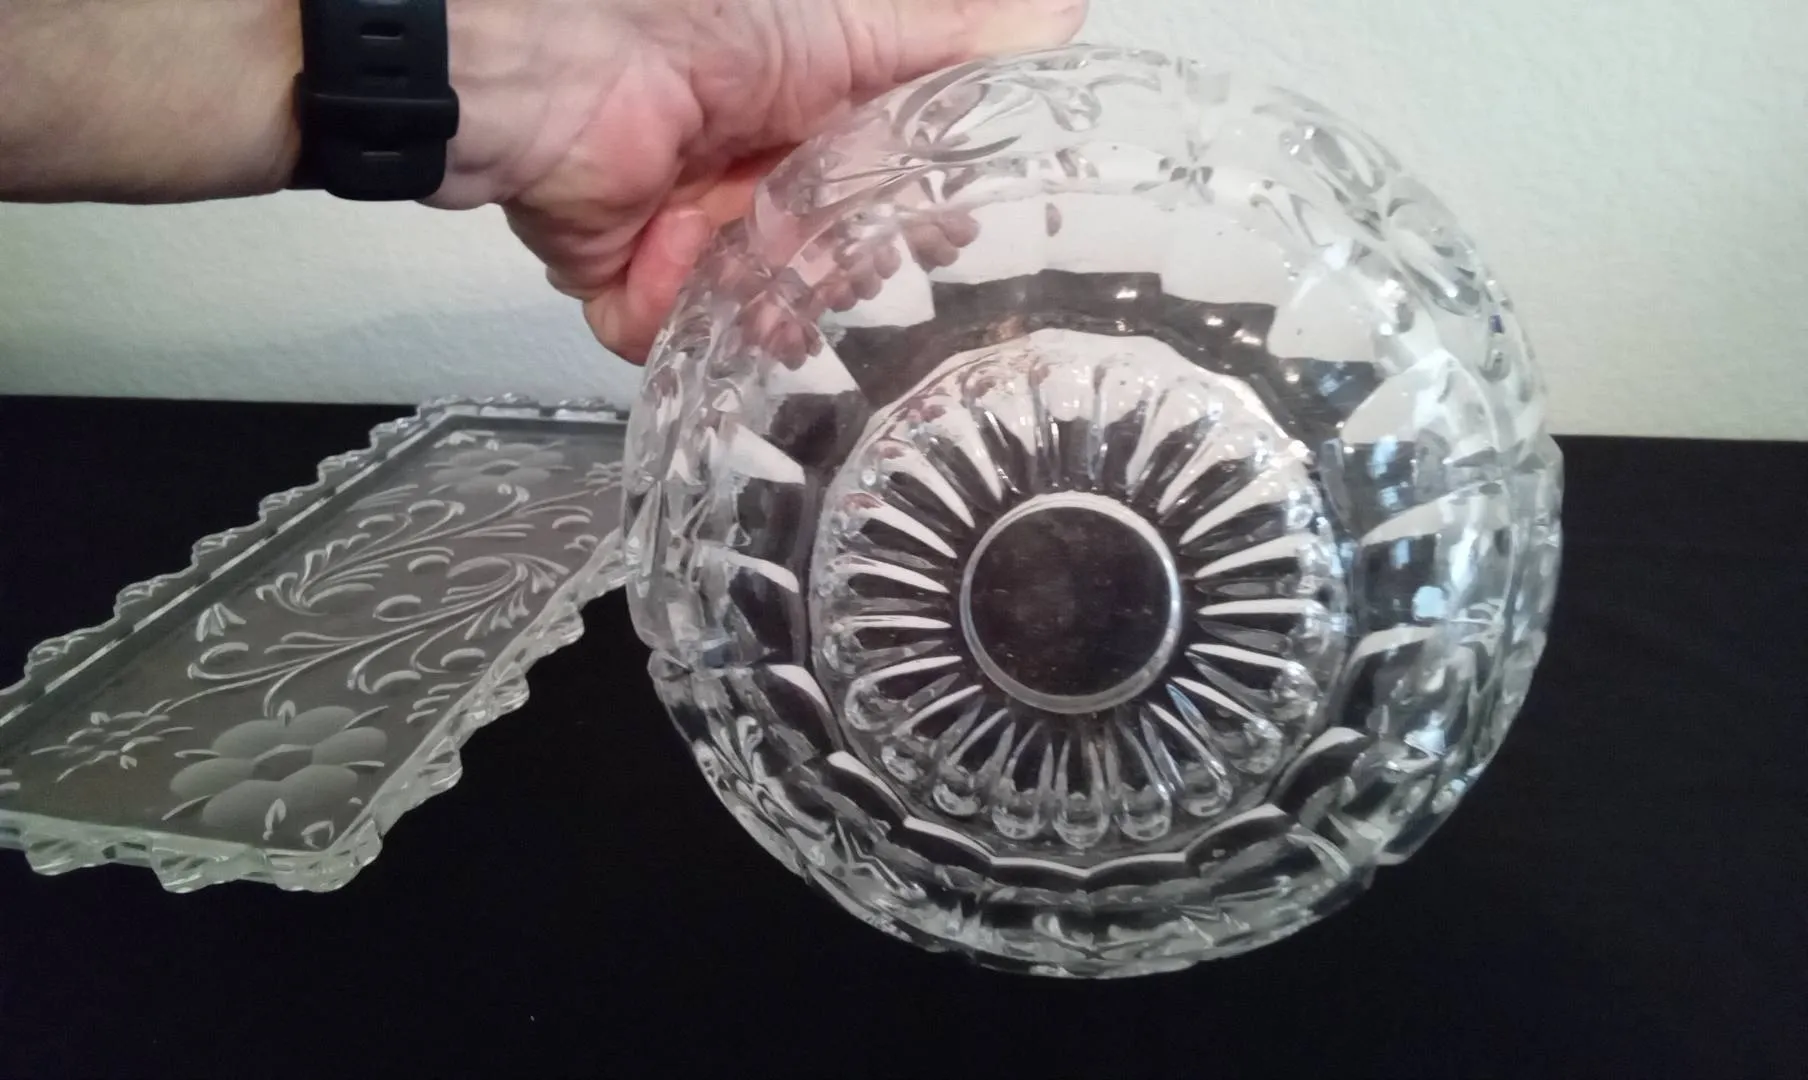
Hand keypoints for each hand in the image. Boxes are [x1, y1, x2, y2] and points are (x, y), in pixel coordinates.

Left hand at [427, 0, 1086, 360]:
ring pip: (751, 314)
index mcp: (804, 123)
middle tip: (870, 293)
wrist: (554, 61)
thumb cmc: (699, 24)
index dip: (919, 230)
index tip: (959, 252)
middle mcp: (749, 182)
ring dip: (769, 316)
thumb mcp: (854, 30)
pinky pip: (664, 333)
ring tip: (790, 311)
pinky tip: (694, 286)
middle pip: (819, 269)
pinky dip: (672, 321)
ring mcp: (684, 234)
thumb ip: (953, 40)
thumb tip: (1066, 23)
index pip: (883, 198)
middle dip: (843, 286)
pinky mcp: (623, 276)